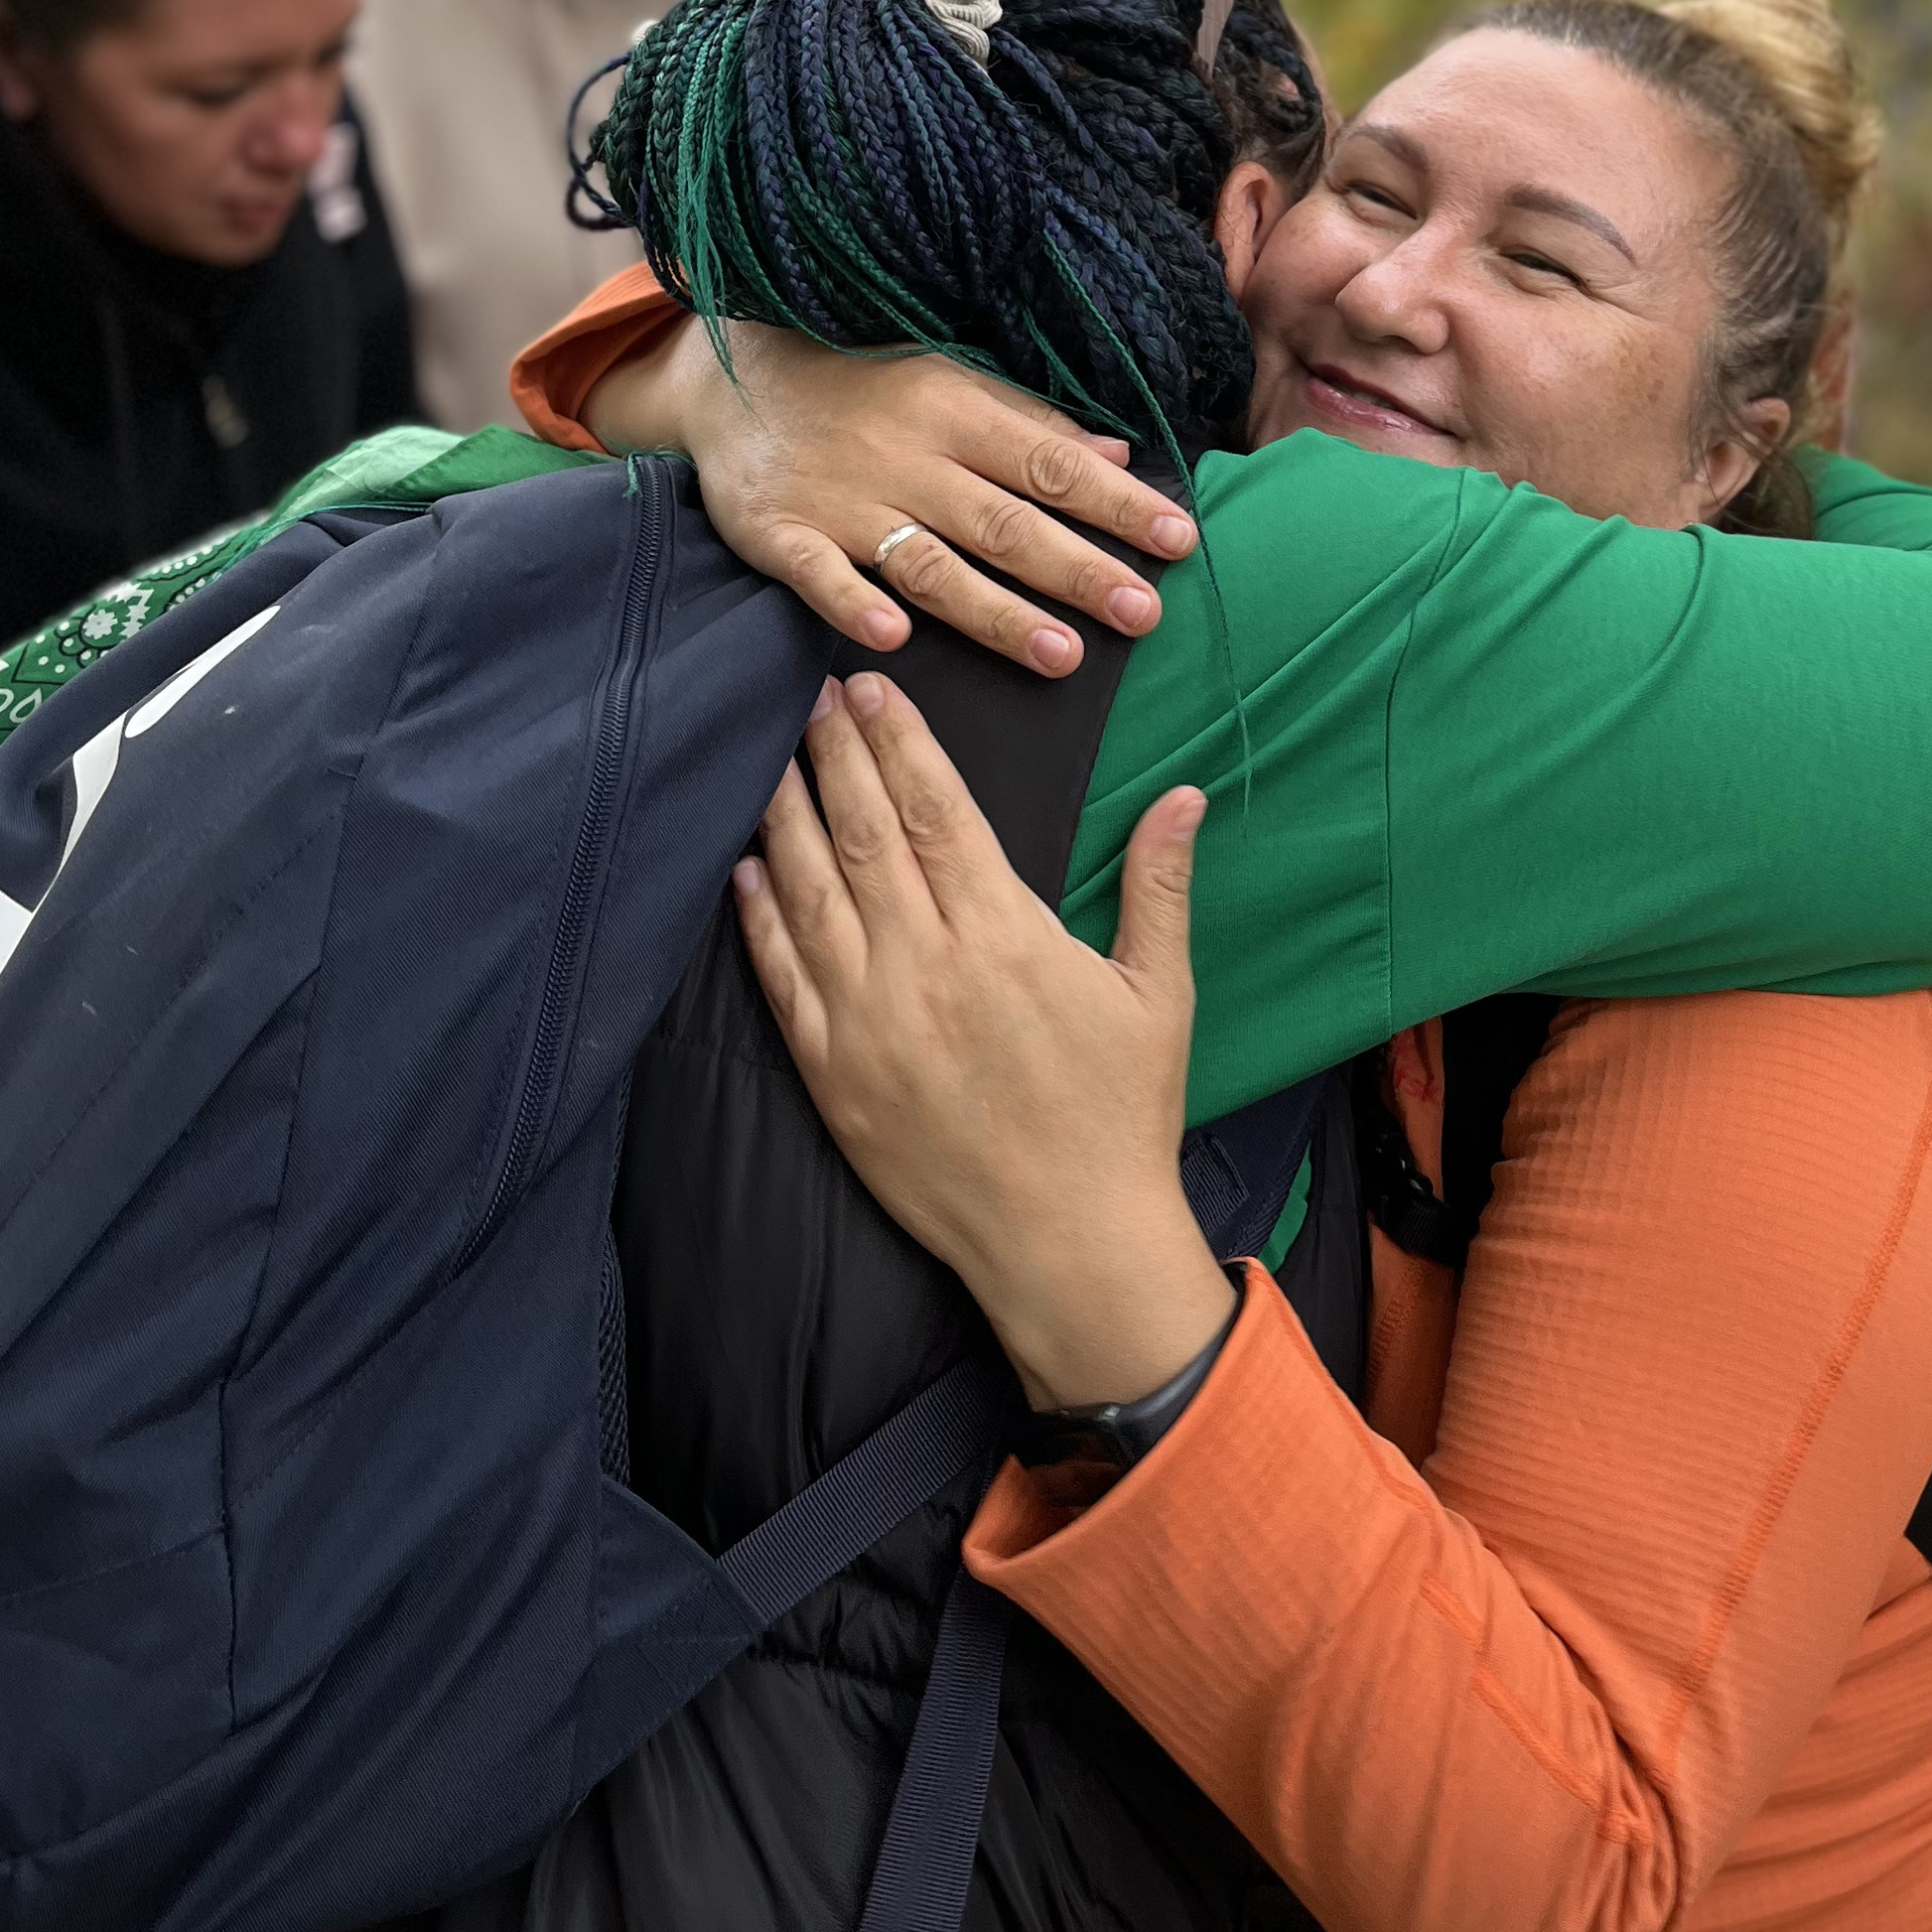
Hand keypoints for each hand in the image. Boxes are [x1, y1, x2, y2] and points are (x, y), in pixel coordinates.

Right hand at [592, 321, 1194, 675]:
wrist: (730, 378)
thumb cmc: (859, 384)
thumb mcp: (949, 381)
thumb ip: (1031, 423)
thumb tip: (1119, 457)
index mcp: (956, 413)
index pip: (1052, 465)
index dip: (1116, 505)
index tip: (1178, 539)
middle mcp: (909, 460)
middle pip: (1007, 524)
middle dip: (1079, 570)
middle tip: (1145, 613)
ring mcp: (844, 503)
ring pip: (932, 564)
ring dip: (997, 611)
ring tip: (1061, 655)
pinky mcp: (782, 535)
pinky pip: (820, 575)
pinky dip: (853, 604)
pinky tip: (894, 637)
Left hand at [734, 672, 1234, 1410]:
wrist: (1067, 1242)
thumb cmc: (1121, 1115)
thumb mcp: (1159, 995)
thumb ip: (1159, 886)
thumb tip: (1185, 795)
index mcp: (1005, 936)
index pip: (937, 810)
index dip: (901, 742)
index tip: (872, 688)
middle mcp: (925, 967)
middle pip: (864, 833)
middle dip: (836, 756)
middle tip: (811, 695)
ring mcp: (868, 1022)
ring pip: (810, 892)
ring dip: (786, 816)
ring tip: (770, 759)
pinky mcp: (832, 1074)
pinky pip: (780, 978)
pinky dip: (759, 917)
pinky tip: (746, 870)